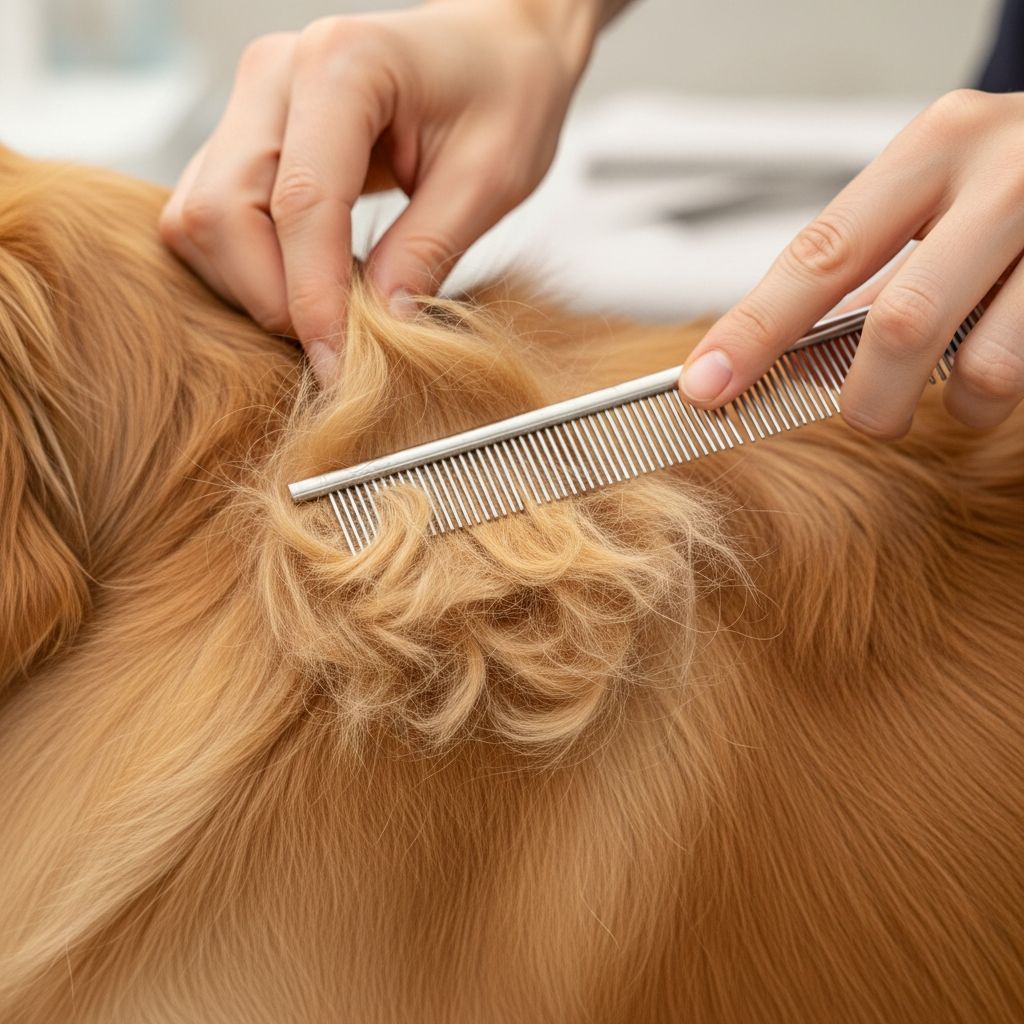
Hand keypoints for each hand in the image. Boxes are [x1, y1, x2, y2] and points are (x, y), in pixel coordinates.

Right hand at [159, 0, 602, 380]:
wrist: (493, 49)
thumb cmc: (503, 93)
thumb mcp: (491, 178)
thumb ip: (428, 252)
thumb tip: (378, 328)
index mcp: (344, 65)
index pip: (301, 203)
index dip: (312, 299)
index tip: (337, 366)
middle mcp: (276, 73)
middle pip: (222, 212)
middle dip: (270, 298)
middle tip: (336, 346)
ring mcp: (252, 101)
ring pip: (200, 218)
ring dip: (252, 286)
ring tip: (330, 312)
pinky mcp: (245, 133)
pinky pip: (211, 214)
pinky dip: (248, 266)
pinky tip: (310, 283)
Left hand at [679, 89, 1023, 436]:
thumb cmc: (1012, 175)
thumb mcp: (933, 193)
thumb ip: (866, 266)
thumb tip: (784, 360)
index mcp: (935, 147)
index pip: (821, 256)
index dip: (756, 330)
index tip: (708, 384)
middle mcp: (1001, 177)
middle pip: (901, 325)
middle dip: (868, 398)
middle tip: (869, 416)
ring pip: (987, 369)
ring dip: (959, 405)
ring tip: (964, 389)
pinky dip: (1008, 389)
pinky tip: (1010, 353)